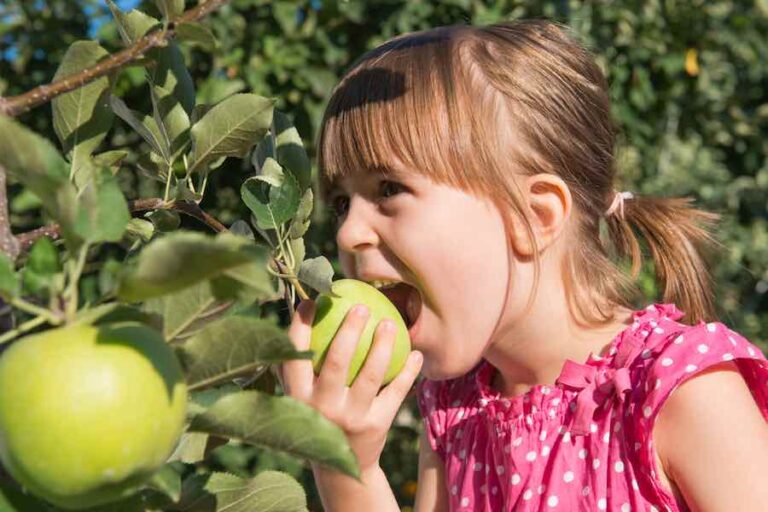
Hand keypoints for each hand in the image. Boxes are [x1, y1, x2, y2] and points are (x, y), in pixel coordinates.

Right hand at [275, 299, 422, 473]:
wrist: (343, 472)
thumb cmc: (320, 418)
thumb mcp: (300, 399)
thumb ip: (297, 366)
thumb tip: (299, 314)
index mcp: (298, 397)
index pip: (295, 357)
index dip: (300, 327)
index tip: (312, 301)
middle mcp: (322, 408)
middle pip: (336, 361)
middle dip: (349, 330)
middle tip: (362, 307)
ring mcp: (351, 418)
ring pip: (370, 375)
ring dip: (383, 345)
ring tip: (390, 322)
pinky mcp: (377, 426)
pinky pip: (396, 391)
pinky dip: (408, 371)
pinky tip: (415, 353)